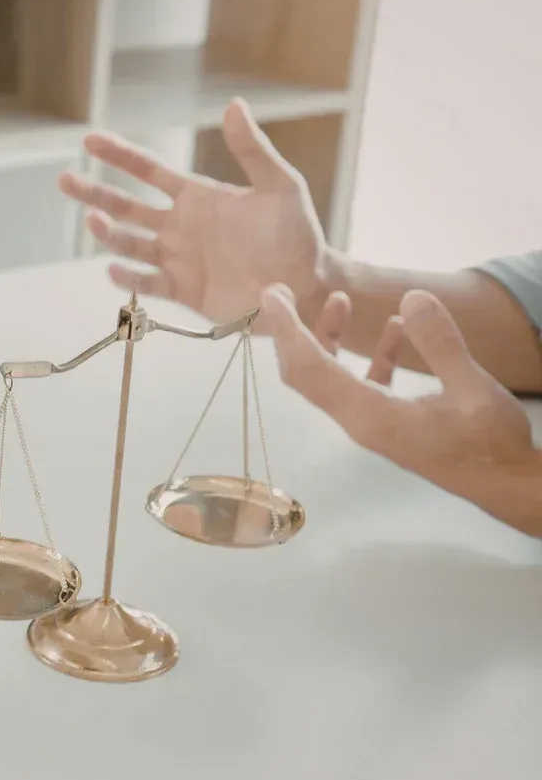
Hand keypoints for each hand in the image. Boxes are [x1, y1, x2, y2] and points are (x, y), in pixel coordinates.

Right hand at [58, 98, 335, 325]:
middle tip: (64, 180)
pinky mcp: (184, 291)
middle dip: (94, 192)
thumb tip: (233, 104)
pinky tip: (114, 269)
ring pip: (131, 244)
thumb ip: (253, 150)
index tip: (89, 140)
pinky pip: (148, 284)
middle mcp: (178, 226)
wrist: (306, 286)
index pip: (148, 170)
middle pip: (126, 206)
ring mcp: (177, 259)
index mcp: (196, 197)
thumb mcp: (280, 186)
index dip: (118, 155)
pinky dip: (129, 278)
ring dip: (109, 234)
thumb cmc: (297, 234)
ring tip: (94, 221)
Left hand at [261, 284, 540, 534]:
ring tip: (340, 299)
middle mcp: (358, 420)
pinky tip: (396, 328)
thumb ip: (440, 343)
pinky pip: (364, 383)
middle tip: (284, 292)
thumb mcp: (473, 388)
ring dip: (329, 338)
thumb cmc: (491, 444)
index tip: (272, 296)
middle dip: (292, 331)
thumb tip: (412, 297)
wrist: (507, 486)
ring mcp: (371, 423)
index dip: (287, 330)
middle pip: (306, 373)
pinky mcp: (388, 422)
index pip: (310, 367)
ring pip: (332, 376)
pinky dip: (371, 355)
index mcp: (369, 414)